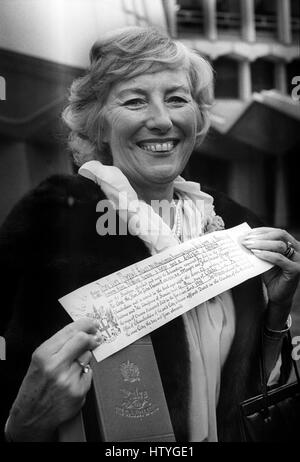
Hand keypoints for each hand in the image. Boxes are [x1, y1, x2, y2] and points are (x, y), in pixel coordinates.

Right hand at [5, 318, 99, 441]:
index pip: (71, 331)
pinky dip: (83, 375)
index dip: (85, 324)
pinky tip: (72, 382)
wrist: (31, 417)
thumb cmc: (35, 386)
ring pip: (87, 357)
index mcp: (44, 355)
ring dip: (83, 359)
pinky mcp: (79, 392)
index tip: (92, 323)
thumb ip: (59, 345)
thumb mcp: (39, 360)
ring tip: (70, 369)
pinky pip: (89, 374)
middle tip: (95, 337)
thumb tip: (83, 332)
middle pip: (83, 340)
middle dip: (91, 337)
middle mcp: (56, 366)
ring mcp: (69, 380)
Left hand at [241, 227, 299, 326]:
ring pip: (280, 245)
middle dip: (261, 236)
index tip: (248, 233)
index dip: (262, 231)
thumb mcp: (265, 259)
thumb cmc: (271, 276)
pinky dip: (267, 255)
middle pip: (280, 235)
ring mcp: (298, 259)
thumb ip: (260, 249)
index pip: (277, 232)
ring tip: (249, 246)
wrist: (278, 295)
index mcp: (292, 244)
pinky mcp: (295, 270)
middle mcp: (298, 250)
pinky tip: (256, 254)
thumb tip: (245, 238)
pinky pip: (279, 259)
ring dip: (262, 244)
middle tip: (246, 240)